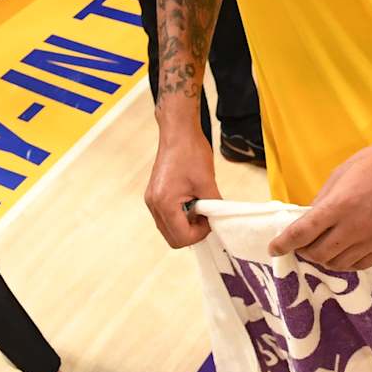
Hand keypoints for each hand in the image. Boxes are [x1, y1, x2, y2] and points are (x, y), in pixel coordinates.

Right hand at [144, 129, 220, 247]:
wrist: (178, 133)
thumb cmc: (191, 153)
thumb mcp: (207, 182)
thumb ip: (213, 206)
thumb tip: (219, 220)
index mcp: (164, 203)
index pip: (180, 237)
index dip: (200, 234)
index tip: (212, 221)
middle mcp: (153, 205)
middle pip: (172, 238)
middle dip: (192, 232)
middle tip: (208, 217)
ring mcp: (152, 200)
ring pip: (169, 228)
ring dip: (187, 224)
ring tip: (202, 207)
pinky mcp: (154, 195)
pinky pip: (167, 216)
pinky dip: (181, 216)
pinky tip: (193, 202)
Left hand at [268, 125, 371, 271]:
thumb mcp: (343, 172)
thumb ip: (324, 200)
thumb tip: (309, 221)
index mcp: (340, 204)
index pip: (302, 233)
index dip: (283, 244)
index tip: (274, 248)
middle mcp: (356, 226)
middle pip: (318, 254)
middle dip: (304, 252)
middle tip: (304, 245)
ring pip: (339, 264)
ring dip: (326, 259)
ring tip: (326, 248)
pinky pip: (362, 265)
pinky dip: (348, 262)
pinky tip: (347, 251)